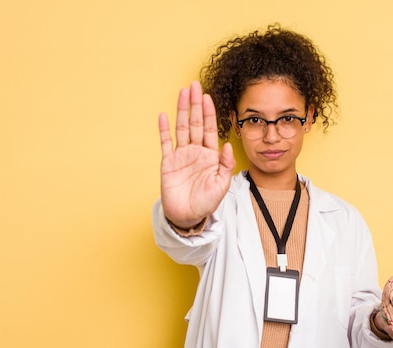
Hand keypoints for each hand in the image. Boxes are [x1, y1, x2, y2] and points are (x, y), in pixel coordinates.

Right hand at [159, 81, 235, 228]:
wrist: (188, 217)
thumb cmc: (207, 203)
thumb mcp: (222, 185)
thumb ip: (225, 164)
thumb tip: (227, 145)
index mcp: (210, 155)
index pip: (209, 129)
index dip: (208, 113)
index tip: (207, 97)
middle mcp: (195, 152)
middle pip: (194, 123)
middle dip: (195, 104)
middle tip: (194, 85)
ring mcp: (181, 156)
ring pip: (181, 128)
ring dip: (181, 110)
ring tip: (182, 93)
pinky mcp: (168, 163)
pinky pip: (165, 143)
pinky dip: (164, 129)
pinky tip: (164, 115)